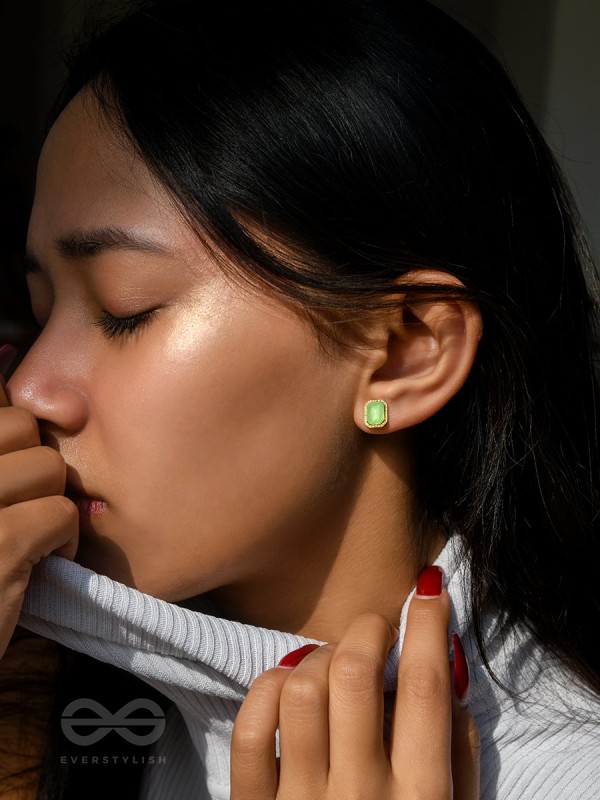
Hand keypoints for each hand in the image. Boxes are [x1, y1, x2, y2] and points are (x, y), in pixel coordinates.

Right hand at [0, 349, 77, 658]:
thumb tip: (6, 345)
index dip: (13, 412)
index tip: (24, 415)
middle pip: (21, 426)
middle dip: (34, 465)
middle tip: (20, 506)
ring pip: (48, 469)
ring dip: (50, 505)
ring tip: (28, 540)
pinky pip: (60, 515)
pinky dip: (62, 544)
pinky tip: (38, 568)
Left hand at [231, 572, 479, 798]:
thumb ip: (458, 758)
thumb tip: (444, 680)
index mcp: (420, 798)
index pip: (425, 687)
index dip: (428, 625)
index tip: (427, 589)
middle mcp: (361, 794)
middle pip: (353, 673)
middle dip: (366, 628)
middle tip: (374, 628)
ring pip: (300, 688)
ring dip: (316, 657)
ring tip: (328, 663)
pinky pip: (252, 728)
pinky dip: (267, 690)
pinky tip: (285, 686)